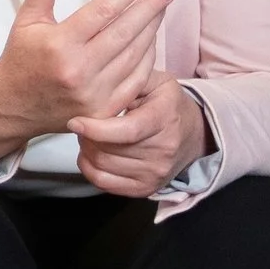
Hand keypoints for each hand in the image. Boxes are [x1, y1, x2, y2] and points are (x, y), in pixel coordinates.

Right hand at [0, 0, 175, 163]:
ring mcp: (93, 94)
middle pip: (125, 31)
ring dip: (152, 28)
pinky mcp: (103, 111)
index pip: (104, 10)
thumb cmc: (20, 58)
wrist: (12, 107)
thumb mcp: (27, 19)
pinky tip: (153, 37)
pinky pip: (136, 80)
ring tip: (162, 5)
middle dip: (151, 5)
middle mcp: (78, 70)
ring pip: (134, 55)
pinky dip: (148, 57)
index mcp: (59, 44)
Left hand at [71, 78, 210, 196]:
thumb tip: (99, 86)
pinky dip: (90, 169)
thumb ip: (130, 79)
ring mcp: (155, 173)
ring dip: (86, 151)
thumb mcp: (157, 82)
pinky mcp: (146, 189)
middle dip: (86, 137)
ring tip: (88, 137)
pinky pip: (105, 184)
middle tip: (83, 124)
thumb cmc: (168, 105)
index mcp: (164, 119)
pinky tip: (90, 154)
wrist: (193, 135)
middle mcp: (163, 150)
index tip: (75, 122)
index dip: (96, 129)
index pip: (127, 131)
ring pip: (103, 167)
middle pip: (109, 151)